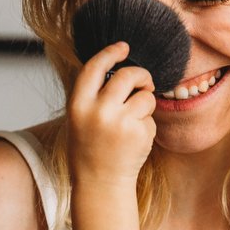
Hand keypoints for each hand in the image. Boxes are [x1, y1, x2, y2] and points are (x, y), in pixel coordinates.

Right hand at [67, 41, 156, 185]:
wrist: (99, 183)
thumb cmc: (90, 147)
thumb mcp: (81, 118)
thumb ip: (94, 94)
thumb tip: (119, 67)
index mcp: (78, 104)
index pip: (94, 67)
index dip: (110, 52)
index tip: (124, 47)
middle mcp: (98, 111)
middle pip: (127, 75)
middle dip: (141, 75)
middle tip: (145, 82)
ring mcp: (120, 123)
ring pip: (144, 96)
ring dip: (145, 103)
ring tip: (134, 121)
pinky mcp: (138, 134)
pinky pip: (150, 117)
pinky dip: (147, 124)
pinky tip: (134, 139)